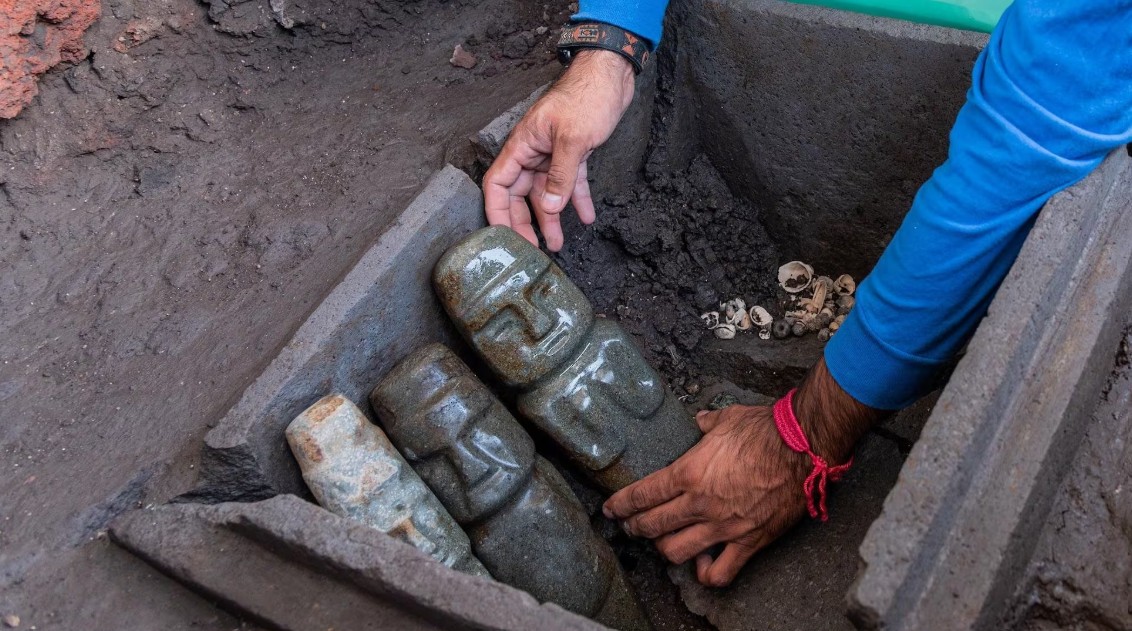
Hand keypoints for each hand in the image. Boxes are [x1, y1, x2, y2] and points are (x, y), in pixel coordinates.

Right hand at [483, 49, 635, 250]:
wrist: (611, 74)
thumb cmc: (586, 96)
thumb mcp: (573, 139)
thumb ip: (561, 176)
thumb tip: (549, 207)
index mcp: (522, 145)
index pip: (497, 184)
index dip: (497, 212)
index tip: (502, 237)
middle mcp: (533, 152)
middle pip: (520, 194)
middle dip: (526, 223)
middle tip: (533, 250)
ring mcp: (552, 153)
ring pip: (546, 192)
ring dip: (552, 218)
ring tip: (558, 244)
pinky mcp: (573, 153)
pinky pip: (570, 182)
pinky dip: (577, 200)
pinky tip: (587, 218)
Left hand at [603, 405, 810, 586]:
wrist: (803, 448)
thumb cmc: (765, 430)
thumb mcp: (726, 418)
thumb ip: (706, 424)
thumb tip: (700, 421)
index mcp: (689, 472)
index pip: (642, 495)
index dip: (621, 505)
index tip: (611, 510)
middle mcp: (700, 503)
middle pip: (652, 526)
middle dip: (635, 528)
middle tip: (630, 527)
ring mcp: (723, 526)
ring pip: (676, 552)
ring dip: (664, 549)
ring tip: (663, 543)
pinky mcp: (748, 541)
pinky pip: (720, 573)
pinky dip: (705, 573)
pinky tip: (702, 563)